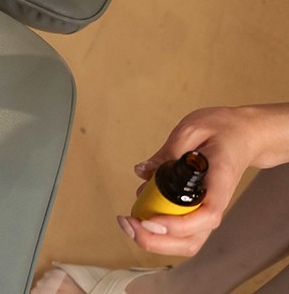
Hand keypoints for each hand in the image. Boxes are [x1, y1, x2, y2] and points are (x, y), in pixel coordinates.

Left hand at [118, 104, 288, 255]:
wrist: (244, 136)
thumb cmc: (222, 130)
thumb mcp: (193, 129)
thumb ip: (167, 151)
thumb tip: (142, 171)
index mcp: (220, 181)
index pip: (206, 215)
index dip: (177, 224)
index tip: (150, 220)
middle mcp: (215, 203)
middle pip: (191, 240)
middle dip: (155, 240)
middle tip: (128, 223)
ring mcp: (207, 211)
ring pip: (184, 243)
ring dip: (154, 240)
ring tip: (128, 222)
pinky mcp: (197, 211)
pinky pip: (179, 232)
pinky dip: (156, 231)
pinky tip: (137, 214)